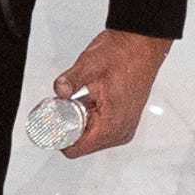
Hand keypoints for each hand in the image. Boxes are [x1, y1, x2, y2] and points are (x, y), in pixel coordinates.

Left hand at [49, 27, 169, 157]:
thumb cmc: (124, 54)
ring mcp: (124, 127)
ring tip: (77, 100)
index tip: (51, 122)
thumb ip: (70, 81)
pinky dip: (90, 119)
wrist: (143, 45)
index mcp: (112, 124)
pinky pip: (101, 129)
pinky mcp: (125, 121)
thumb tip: (59, 92)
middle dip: (68, 128)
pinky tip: (87, 101)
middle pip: (82, 145)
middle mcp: (120, 131)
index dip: (59, 137)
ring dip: (79, 123)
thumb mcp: (90, 65)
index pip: (76, 149)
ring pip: (91, 138)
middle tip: (61, 107)